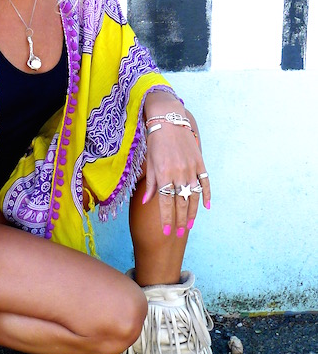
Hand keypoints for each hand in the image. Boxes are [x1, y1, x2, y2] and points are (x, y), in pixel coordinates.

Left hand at [143, 104, 210, 235]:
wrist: (169, 120)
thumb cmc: (155, 141)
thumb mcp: (149, 162)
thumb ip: (150, 184)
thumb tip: (147, 202)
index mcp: (163, 175)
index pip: (165, 203)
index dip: (166, 219)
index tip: (167, 231)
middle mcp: (178, 174)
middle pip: (181, 203)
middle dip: (180, 220)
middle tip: (179, 233)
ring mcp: (191, 169)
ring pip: (193, 196)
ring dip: (192, 212)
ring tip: (190, 225)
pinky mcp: (199, 163)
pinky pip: (205, 182)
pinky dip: (207, 195)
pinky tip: (206, 206)